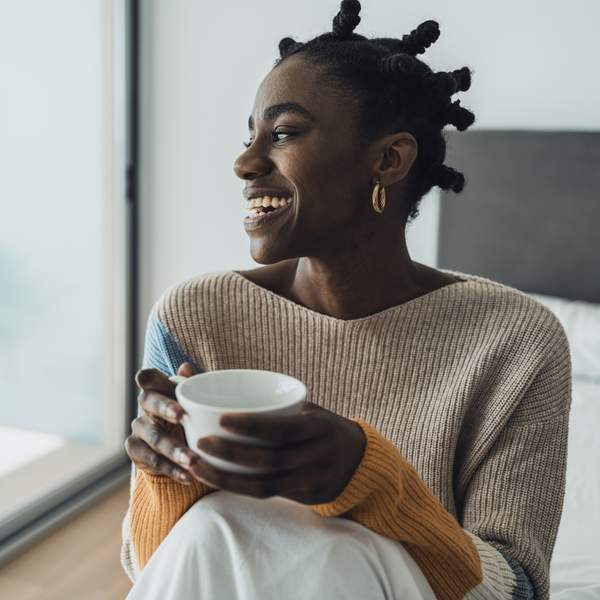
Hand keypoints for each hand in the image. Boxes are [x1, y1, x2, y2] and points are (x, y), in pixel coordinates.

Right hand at [125, 362, 208, 485]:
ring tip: (193, 460)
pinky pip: (152, 460)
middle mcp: (146, 406)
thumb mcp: (199, 402)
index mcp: (160, 388)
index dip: (149, 378)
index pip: (148, 378)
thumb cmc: (194, 417)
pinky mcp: (136, 451)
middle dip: (164, 408)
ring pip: (154, 436)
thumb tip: (186, 367)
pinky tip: (188, 476)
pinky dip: (171, 469)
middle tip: (181, 416)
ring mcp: (139, 428)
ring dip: (174, 449)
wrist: (183, 450)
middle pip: (148, 402)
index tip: (153, 379)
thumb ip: (195, 386)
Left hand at [193, 403, 365, 504]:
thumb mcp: (307, 409)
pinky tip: (217, 479)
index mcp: (319, 426)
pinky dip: (241, 488)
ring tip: (197, 466)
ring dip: (227, 478)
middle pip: (270, 459)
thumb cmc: (319, 426)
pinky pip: (270, 495)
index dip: (252, 426)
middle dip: (231, 454)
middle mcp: (319, 455)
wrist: (360, 458)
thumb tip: (206, 379)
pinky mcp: (310, 498)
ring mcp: (315, 480)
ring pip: (266, 485)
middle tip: (200, 443)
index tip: (221, 419)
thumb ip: (270, 402)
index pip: (283, 428)